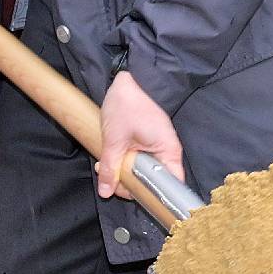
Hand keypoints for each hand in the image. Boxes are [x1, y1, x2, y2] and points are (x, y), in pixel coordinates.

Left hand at [95, 71, 185, 199]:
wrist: (130, 77)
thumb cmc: (128, 105)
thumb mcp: (114, 140)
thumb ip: (110, 168)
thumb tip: (106, 192)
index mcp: (168, 152)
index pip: (169, 186)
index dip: (151, 195)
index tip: (130, 196)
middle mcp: (166, 153)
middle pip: (151, 181)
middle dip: (127, 182)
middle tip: (107, 175)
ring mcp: (157, 147)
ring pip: (141, 171)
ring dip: (122, 171)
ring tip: (103, 163)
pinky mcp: (147, 142)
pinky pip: (138, 160)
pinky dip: (124, 160)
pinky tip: (109, 156)